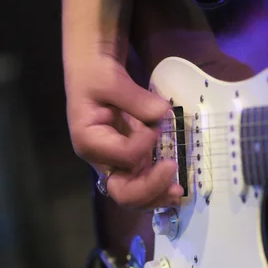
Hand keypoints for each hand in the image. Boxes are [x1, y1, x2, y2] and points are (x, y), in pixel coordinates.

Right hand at [66, 52, 183, 208]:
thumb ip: (135, 99)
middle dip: (150, 188)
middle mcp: (101, 159)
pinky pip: (142, 182)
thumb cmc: (96, 74)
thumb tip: (163, 113)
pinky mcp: (129, 159)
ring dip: (157, 195)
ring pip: (133, 194)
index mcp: (89, 141)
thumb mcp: (112, 79)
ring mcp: (116, 162)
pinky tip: (176, 188)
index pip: (122, 156)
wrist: (94, 72)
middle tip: (171, 170)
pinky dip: (159, 187)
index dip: (143, 145)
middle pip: (122, 191)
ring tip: (178, 191)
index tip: (154, 125)